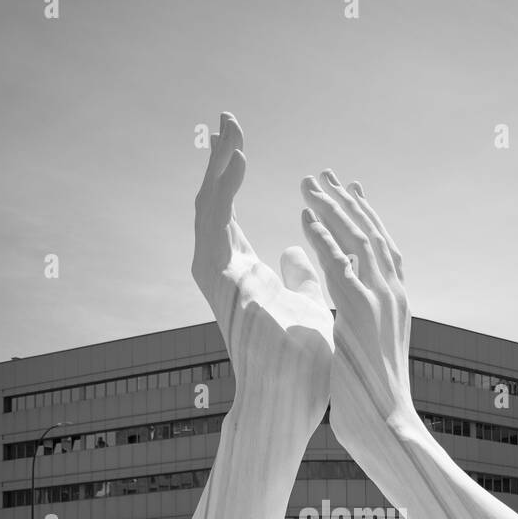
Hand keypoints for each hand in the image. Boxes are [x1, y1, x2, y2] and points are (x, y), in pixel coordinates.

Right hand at [195, 115, 333, 431]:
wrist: (293, 400)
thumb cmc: (303, 365)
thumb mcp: (308, 306)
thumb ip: (297, 277)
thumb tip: (296, 250)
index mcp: (245, 276)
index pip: (231, 216)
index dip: (232, 178)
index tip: (240, 143)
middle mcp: (225, 274)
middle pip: (214, 205)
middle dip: (219, 161)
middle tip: (227, 119)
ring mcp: (218, 279)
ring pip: (208, 209)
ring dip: (218, 167)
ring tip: (229, 130)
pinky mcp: (220, 283)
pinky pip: (215, 225)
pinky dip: (224, 190)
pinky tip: (238, 161)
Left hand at [299, 171, 412, 449]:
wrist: (388, 427)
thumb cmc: (372, 399)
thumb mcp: (364, 353)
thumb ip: (353, 325)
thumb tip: (343, 321)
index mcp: (396, 304)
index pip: (383, 249)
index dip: (364, 219)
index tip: (347, 193)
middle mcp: (393, 295)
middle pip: (372, 235)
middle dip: (346, 202)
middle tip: (324, 175)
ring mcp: (380, 302)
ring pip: (358, 240)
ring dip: (331, 208)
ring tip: (308, 183)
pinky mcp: (360, 313)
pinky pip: (340, 264)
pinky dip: (324, 237)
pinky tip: (305, 217)